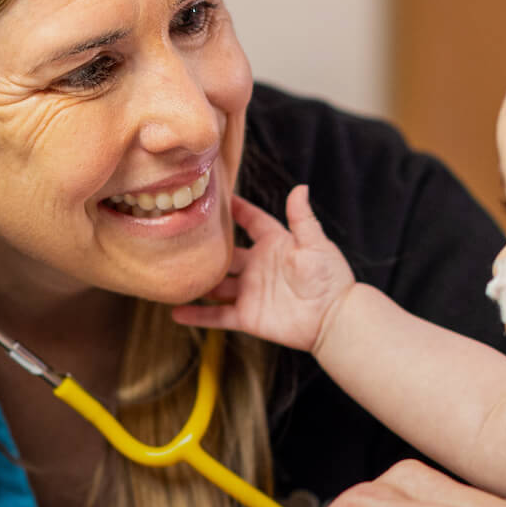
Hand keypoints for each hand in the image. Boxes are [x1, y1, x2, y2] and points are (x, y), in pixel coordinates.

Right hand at [174, 185, 356, 353]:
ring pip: (216, 285)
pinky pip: (217, 316)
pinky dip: (197, 315)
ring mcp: (250, 292)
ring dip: (197, 280)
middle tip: (181, 237)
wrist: (334, 318)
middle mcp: (258, 266)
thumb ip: (302, 218)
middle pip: (226, 254)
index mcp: (274, 244)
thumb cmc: (330, 278)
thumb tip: (300, 187)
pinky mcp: (247, 316)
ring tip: (171, 272)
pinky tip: (176, 312)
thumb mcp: (315, 244)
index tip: (217, 197)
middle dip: (206, 247)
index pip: (252, 221)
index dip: (236, 209)